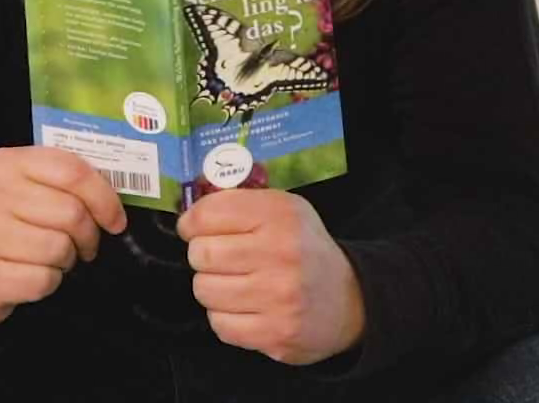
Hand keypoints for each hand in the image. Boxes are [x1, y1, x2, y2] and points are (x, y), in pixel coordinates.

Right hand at [0, 146, 127, 326]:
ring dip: (66, 260)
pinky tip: (32, 275)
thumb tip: (116, 198)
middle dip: (88, 236)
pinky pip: (43, 280)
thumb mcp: (27, 187)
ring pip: (59, 249)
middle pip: (72, 213)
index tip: (115, 221)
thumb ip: (64, 182)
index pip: (72, 171)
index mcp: (7, 163)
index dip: (105, 198)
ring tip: (51, 258)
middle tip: (83, 245)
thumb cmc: (8, 222)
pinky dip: (48, 283)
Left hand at [176, 188, 365, 364]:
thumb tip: (189, 216)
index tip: (195, 229)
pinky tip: (244, 308)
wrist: (349, 299)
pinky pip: (219, 323)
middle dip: (202, 255)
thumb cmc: (303, 249)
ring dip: (212, 287)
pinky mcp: (275, 334)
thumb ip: (239, 204)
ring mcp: (279, 297)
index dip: (192, 223)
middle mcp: (281, 252)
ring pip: (204, 290)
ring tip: (234, 283)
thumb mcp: (283, 210)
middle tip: (219, 258)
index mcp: (280, 214)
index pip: (208, 214)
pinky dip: (224, 316)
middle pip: (201, 254)